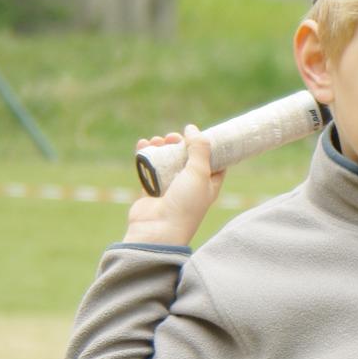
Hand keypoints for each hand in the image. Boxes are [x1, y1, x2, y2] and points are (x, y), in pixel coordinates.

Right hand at [123, 125, 223, 246]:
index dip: (209, 146)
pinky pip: (148, 168)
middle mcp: (191, 186)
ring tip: (156, 140)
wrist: (159, 230)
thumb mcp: (199, 172)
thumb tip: (193, 128)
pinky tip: (143, 144)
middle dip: (180, 144)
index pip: (214, 162)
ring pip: (166, 161)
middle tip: (173, 137)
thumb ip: (199, 149)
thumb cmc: (186, 204)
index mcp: (209, 184)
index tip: (201, 132)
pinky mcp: (151, 190)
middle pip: (187, 158)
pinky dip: (145, 155)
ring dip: (161, 148)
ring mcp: (170, 188)